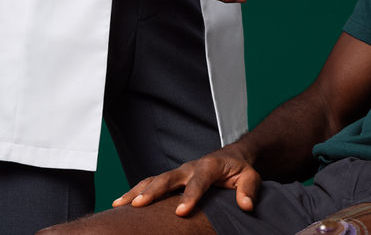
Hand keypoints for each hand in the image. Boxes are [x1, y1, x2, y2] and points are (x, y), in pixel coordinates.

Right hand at [113, 146, 262, 216]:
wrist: (232, 158)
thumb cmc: (240, 169)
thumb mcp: (251, 177)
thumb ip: (249, 190)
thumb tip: (246, 205)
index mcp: (209, 166)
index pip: (199, 181)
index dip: (190, 196)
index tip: (181, 212)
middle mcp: (190, 167)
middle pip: (168, 178)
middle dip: (152, 191)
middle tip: (138, 204)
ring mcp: (179, 173)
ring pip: (154, 180)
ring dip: (137, 191)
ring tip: (119, 204)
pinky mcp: (172, 179)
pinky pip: (151, 183)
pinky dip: (136, 191)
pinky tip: (121, 204)